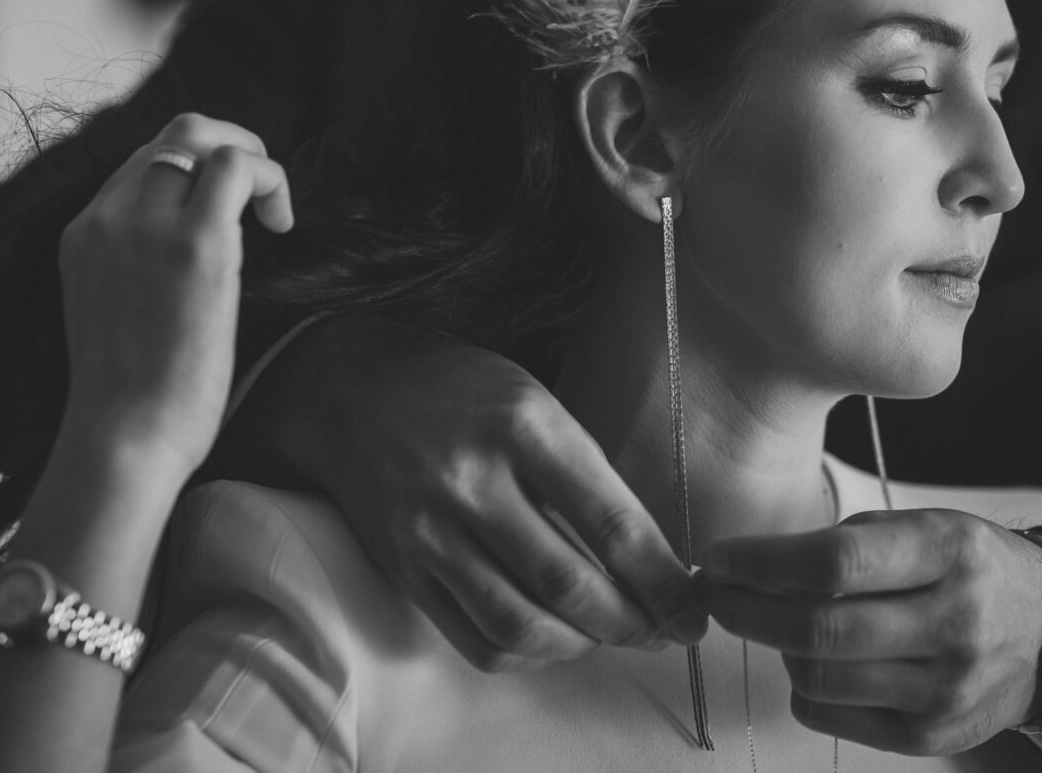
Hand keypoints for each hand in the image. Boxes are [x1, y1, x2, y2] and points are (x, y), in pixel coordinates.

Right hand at [58, 113, 292, 475]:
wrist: (122, 438)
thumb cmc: (131, 397)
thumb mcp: (114, 311)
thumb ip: (136, 269)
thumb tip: (188, 259)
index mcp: (82, 233)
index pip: (142, 163)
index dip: (194, 173)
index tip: (224, 214)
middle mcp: (106, 217)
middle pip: (172, 135)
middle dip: (226, 146)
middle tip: (258, 192)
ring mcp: (146, 225)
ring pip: (201, 135)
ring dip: (251, 157)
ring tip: (271, 208)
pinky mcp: (194, 245)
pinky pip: (236, 167)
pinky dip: (269, 179)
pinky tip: (280, 224)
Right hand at [250, 320, 706, 671]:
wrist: (349, 389)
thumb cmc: (459, 389)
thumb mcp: (533, 398)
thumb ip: (583, 472)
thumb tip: (650, 553)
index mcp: (523, 425)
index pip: (610, 522)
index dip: (662, 580)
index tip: (692, 608)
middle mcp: (474, 480)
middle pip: (569, 584)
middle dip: (632, 623)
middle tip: (661, 632)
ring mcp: (430, 530)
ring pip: (521, 624)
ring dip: (580, 645)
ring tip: (606, 635)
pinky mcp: (403, 568)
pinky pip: (474, 638)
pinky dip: (525, 652)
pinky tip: (549, 637)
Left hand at [703, 509, 1041, 754]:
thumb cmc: (967, 568)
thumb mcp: (925, 527)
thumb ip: (848, 544)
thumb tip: (752, 567)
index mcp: (949, 552)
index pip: (836, 562)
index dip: (763, 563)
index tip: (719, 559)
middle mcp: (956, 622)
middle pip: (820, 628)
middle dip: (747, 610)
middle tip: (715, 592)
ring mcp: (947, 688)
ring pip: (819, 678)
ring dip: (774, 648)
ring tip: (768, 621)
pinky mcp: (932, 736)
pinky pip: (832, 716)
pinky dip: (804, 687)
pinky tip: (811, 660)